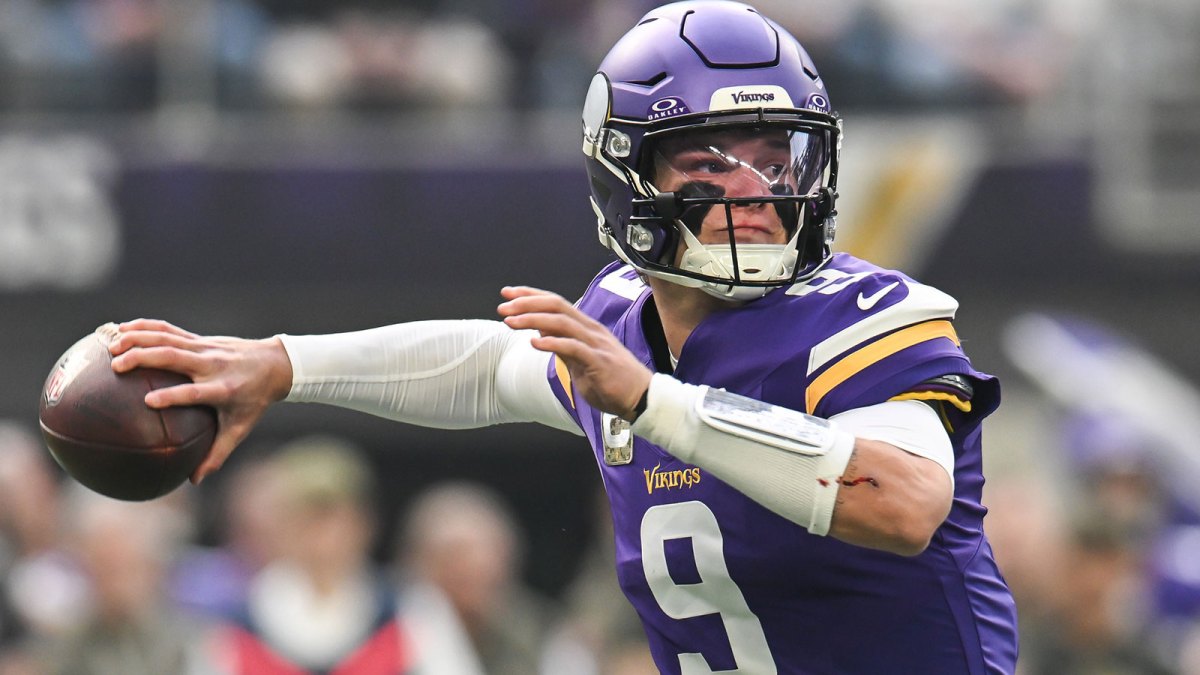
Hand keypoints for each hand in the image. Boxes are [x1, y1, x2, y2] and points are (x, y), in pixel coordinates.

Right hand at [108, 319, 293, 483]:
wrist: (275, 364)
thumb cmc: (254, 401)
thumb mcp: (240, 428)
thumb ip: (218, 454)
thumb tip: (194, 481)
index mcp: (222, 389)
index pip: (195, 392)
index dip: (173, 396)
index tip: (148, 401)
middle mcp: (212, 365)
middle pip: (174, 357)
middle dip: (144, 358)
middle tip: (116, 365)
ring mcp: (205, 349)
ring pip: (168, 338)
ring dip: (139, 338)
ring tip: (111, 346)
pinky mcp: (200, 339)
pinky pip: (169, 330)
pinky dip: (145, 326)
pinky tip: (120, 328)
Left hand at [498, 286, 651, 420]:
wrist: (641, 398)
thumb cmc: (612, 382)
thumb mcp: (580, 361)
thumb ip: (562, 346)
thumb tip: (540, 333)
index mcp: (586, 327)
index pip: (555, 303)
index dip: (531, 296)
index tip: (508, 294)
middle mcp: (590, 330)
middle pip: (556, 306)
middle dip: (527, 303)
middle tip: (503, 307)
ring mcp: (596, 344)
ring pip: (561, 322)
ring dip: (533, 319)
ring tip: (511, 322)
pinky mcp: (599, 361)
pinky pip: (573, 347)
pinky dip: (553, 343)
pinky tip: (535, 343)